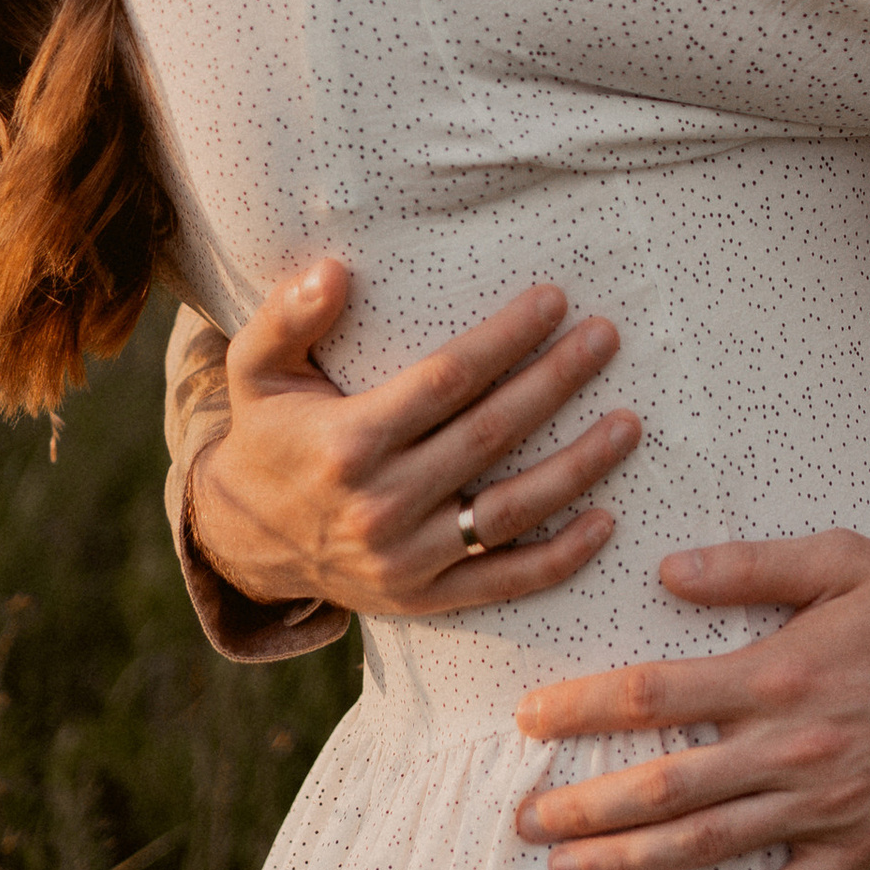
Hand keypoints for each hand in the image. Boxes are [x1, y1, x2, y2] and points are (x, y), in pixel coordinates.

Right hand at [189, 262, 639, 619]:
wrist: (241, 542)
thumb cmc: (267, 437)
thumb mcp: (254, 371)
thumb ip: (286, 316)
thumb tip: (335, 269)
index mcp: (347, 442)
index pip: (448, 380)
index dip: (506, 338)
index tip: (554, 300)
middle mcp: (380, 504)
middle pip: (491, 435)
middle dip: (557, 382)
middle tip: (606, 338)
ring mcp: (406, 559)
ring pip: (511, 509)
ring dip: (578, 466)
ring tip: (628, 424)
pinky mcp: (423, 599)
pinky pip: (504, 581)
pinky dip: (560, 557)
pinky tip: (607, 520)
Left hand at [511, 531, 869, 869]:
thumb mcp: (840, 559)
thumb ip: (749, 566)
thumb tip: (666, 572)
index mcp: (778, 672)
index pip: (654, 696)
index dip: (582, 710)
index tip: (530, 721)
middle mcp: (790, 746)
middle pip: (663, 784)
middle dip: (582, 805)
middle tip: (522, 820)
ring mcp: (823, 806)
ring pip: (705, 846)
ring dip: (625, 862)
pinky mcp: (858, 849)